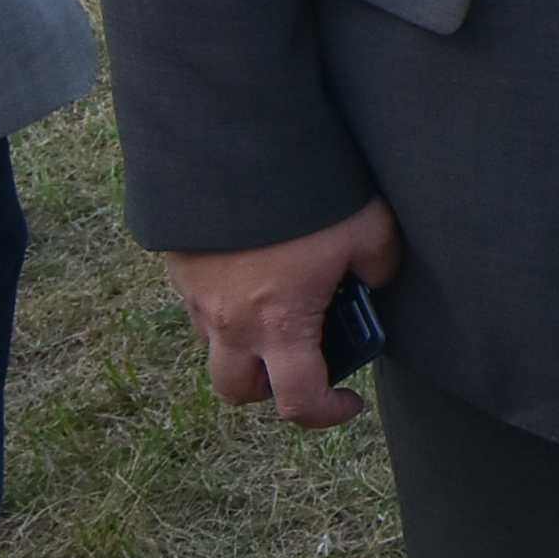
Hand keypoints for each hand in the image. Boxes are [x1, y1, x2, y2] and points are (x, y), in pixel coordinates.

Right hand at [162, 196, 403, 427]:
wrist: (234, 144)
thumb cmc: (306, 190)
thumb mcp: (368, 228)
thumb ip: (379, 265)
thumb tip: (374, 279)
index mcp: (279, 325)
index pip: (298, 401)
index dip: (327, 413)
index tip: (348, 400)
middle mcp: (229, 321)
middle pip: (237, 390)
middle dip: (269, 388)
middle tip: (302, 361)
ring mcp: (197, 295)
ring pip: (215, 346)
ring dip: (245, 344)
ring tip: (278, 306)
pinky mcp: (180, 266)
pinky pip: (200, 304)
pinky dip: (225, 304)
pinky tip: (254, 269)